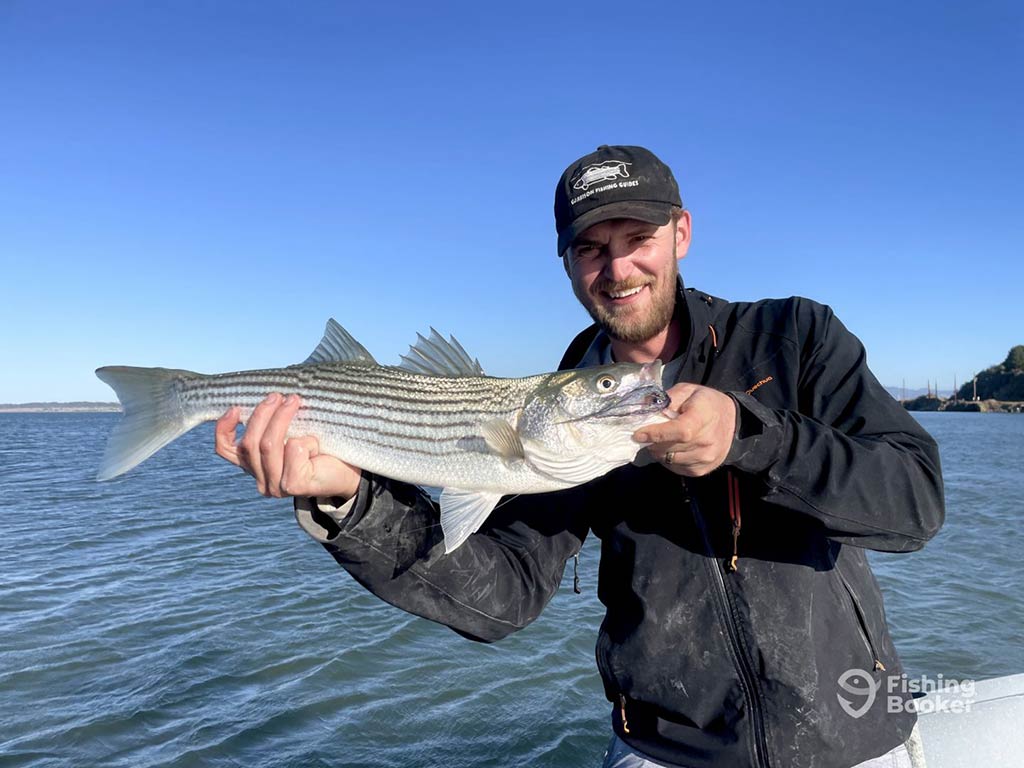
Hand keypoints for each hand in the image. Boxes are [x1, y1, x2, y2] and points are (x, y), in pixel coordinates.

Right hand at [214, 393, 361, 499]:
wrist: (349, 472)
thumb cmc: (320, 447)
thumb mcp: (292, 432)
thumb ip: (273, 424)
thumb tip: (267, 396)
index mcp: (254, 466)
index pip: (226, 450)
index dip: (224, 428)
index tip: (235, 407)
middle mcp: (261, 480)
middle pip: (249, 443)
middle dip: (263, 414)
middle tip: (280, 395)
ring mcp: (277, 486)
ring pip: (268, 446)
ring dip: (282, 418)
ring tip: (295, 401)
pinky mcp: (294, 486)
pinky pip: (293, 451)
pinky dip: (306, 440)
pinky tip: (316, 442)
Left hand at [633, 383, 736, 476]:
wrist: (733, 422)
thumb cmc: (706, 403)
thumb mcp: (688, 390)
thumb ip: (668, 398)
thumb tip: (644, 407)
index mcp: (702, 418)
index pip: (678, 431)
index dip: (656, 434)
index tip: (638, 434)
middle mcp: (706, 442)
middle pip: (669, 448)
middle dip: (652, 442)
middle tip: (647, 434)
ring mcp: (705, 459)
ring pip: (669, 460)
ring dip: (658, 451)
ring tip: (661, 440)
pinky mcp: (701, 470)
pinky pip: (675, 468)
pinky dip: (667, 459)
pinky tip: (672, 448)